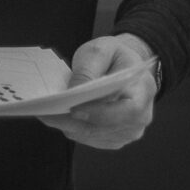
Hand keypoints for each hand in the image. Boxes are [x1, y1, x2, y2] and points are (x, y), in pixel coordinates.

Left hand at [37, 33, 157, 149]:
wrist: (124, 66)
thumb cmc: (114, 56)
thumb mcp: (101, 50)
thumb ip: (89, 68)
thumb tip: (74, 90)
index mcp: (143, 91)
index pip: (128, 111)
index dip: (101, 113)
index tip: (75, 109)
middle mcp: (141, 117)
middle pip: (106, 128)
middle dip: (74, 121)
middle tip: (46, 112)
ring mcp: (128, 131)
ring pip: (94, 136)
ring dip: (69, 126)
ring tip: (46, 113)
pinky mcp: (114, 137)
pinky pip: (90, 139)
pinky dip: (72, 129)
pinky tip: (57, 117)